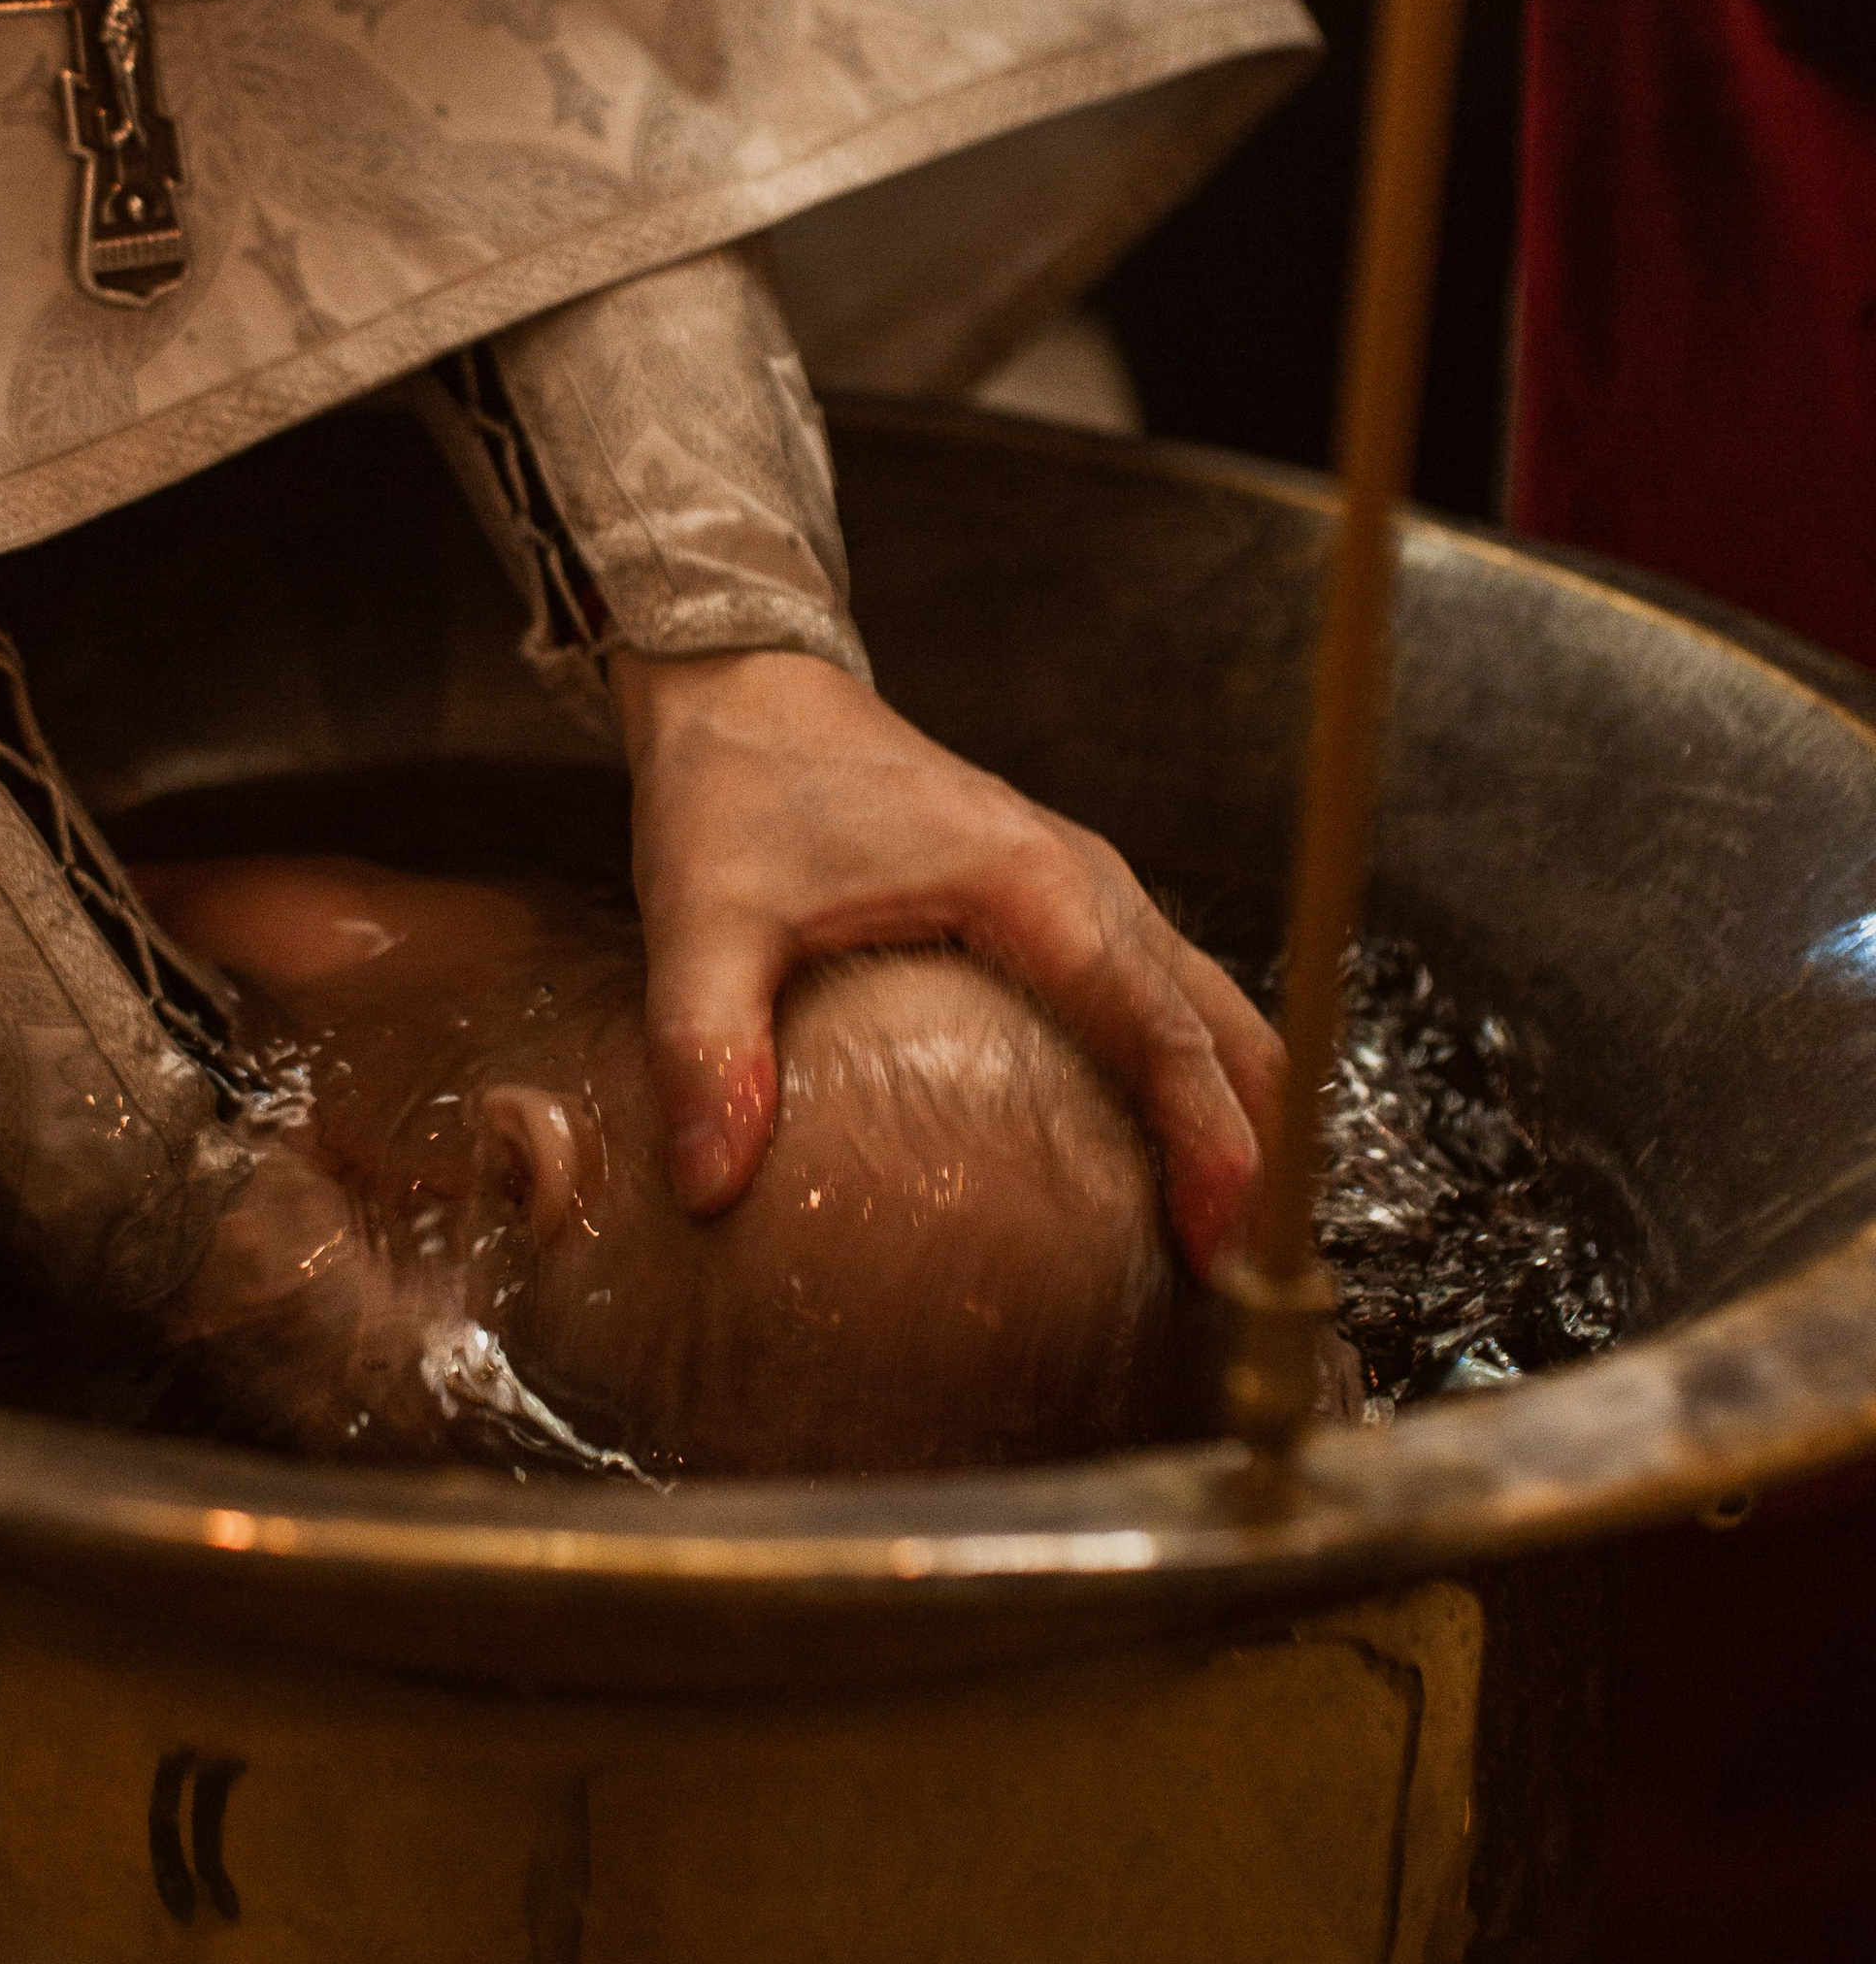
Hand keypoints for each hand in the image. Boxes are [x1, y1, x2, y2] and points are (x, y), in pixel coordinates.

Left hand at [609, 648, 1278, 1276]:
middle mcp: (1087, 880)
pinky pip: (1165, 994)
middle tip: (1251, 1282)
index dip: (1208, 1142)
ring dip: (1238, 1111)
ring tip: (1227, 1241)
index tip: (1224, 1244)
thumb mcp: (703, 919)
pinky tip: (1163, 1156)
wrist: (744, 682)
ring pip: (1210, 1007)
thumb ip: (708, 1047)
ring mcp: (1086, 882)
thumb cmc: (736, 788)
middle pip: (1222, 1026)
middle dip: (1260, 1148)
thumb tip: (709, 1186)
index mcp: (1030, 885)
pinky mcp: (1063, 895)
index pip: (1159, 1031)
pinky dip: (1196, 1073)